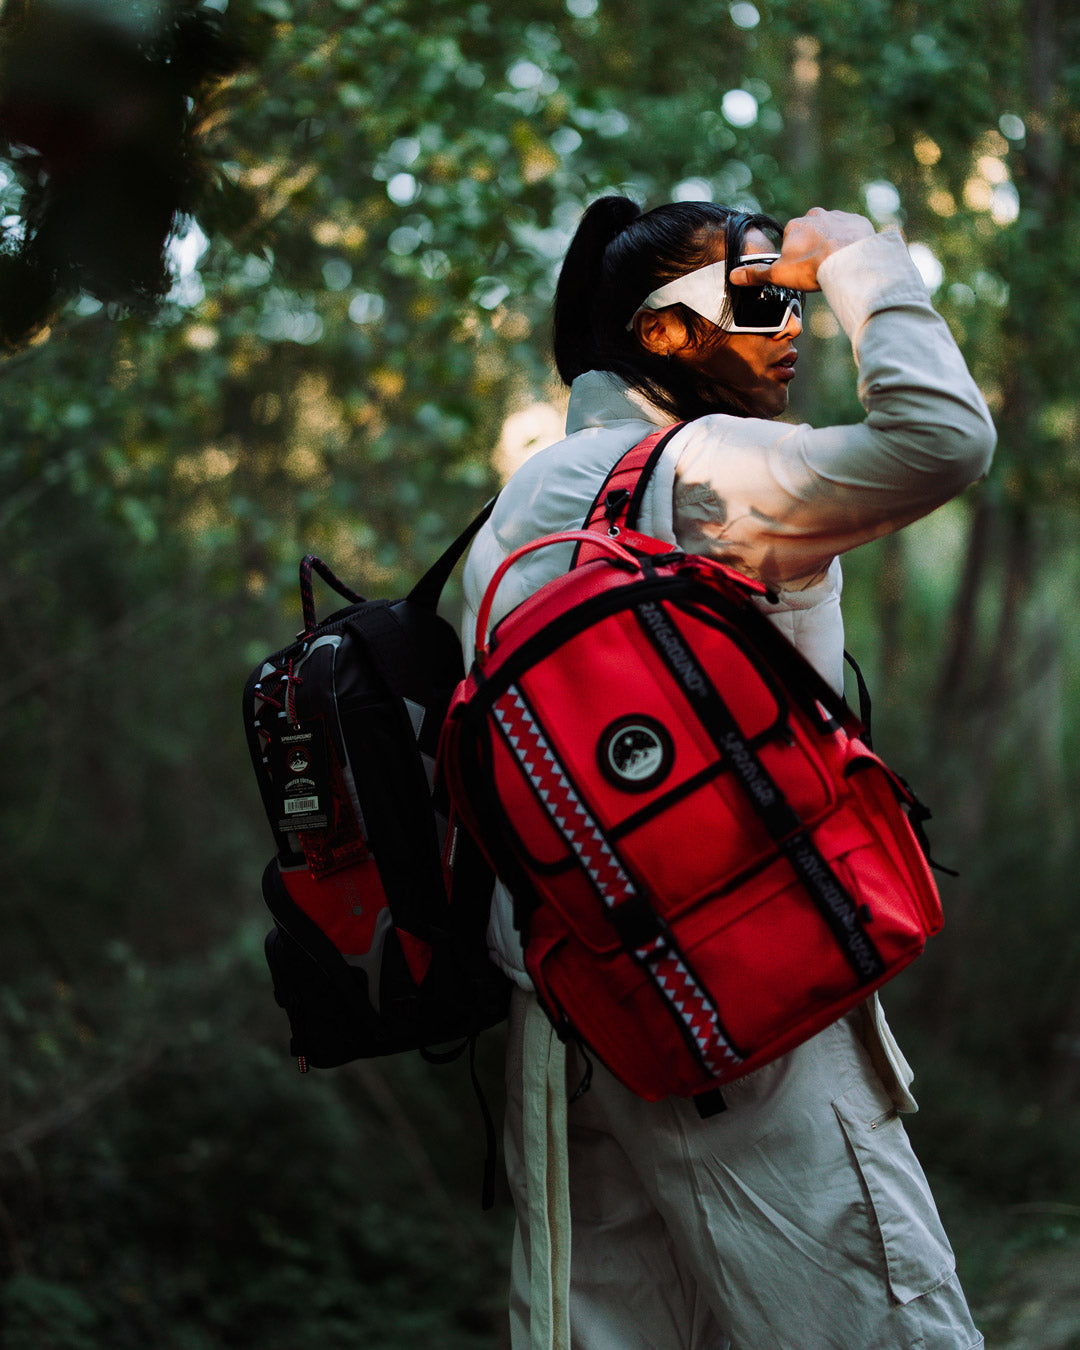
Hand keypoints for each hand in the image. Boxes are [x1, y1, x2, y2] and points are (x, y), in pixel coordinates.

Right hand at [729, 208, 874, 291]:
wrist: (849, 261)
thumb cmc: (811, 267)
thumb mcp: (778, 274)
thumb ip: (756, 274)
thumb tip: (733, 275)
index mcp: (795, 225)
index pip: (790, 240)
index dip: (794, 257)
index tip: (801, 270)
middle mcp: (816, 214)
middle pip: (811, 233)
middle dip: (814, 247)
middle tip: (819, 268)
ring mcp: (838, 216)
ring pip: (832, 231)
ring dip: (833, 244)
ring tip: (836, 265)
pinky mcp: (858, 221)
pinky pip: (853, 232)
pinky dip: (852, 243)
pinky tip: (852, 258)